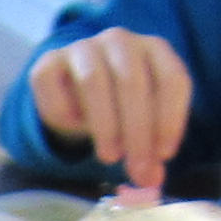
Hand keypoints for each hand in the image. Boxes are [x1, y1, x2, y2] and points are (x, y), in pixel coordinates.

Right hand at [25, 29, 193, 188]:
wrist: (72, 93)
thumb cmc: (117, 108)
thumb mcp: (141, 127)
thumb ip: (150, 150)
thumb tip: (151, 179)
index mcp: (154, 49)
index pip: (171, 78)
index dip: (171, 119)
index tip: (164, 155)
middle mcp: (120, 41)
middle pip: (132, 82)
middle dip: (137, 131)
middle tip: (136, 168)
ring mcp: (82, 47)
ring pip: (94, 80)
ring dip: (104, 125)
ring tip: (109, 157)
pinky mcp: (48, 60)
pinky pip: (54, 85)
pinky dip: (65, 113)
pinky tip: (74, 129)